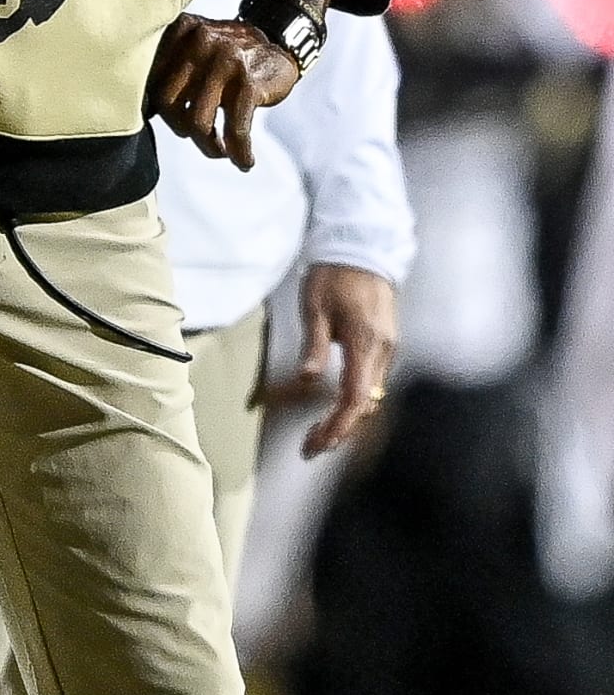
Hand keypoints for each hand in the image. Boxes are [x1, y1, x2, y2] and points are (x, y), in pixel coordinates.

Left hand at [147, 14, 299, 170]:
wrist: (280, 44)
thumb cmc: (230, 58)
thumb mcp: (196, 48)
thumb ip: (170, 69)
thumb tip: (145, 112)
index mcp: (180, 32)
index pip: (151, 80)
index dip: (158, 109)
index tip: (174, 122)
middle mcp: (199, 41)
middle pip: (168, 103)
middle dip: (181, 129)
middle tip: (198, 138)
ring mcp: (224, 61)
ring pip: (197, 121)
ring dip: (209, 146)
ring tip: (219, 152)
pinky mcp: (248, 82)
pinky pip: (235, 128)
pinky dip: (240, 150)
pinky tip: (244, 160)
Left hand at [274, 262, 397, 457]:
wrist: (362, 247)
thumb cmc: (334, 274)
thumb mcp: (314, 307)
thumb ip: (314, 346)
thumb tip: (307, 379)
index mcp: (366, 342)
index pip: (356, 398)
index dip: (338, 425)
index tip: (318, 443)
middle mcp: (384, 349)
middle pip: (365, 404)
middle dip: (339, 429)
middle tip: (310, 447)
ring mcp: (388, 347)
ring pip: (371, 395)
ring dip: (347, 417)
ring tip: (317, 433)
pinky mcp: (385, 343)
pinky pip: (372, 381)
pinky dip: (355, 400)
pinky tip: (335, 407)